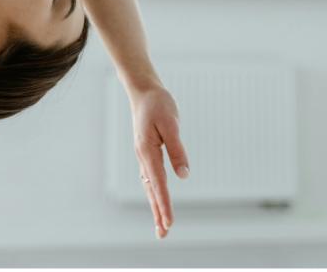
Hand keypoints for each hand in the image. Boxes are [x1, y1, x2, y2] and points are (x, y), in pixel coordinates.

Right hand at [128, 84, 189, 239]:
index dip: (164, 204)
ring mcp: (143, 155)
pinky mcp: (147, 152)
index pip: (158, 183)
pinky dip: (153, 192)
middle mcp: (143, 157)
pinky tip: (156, 199)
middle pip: (151, 190)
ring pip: (149, 186)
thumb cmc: (158, 105)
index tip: (169, 222)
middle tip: (163, 234)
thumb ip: (177, 150)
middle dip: (158, 212)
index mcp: (148, 151)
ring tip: (161, 225)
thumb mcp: (171, 124)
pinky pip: (150, 178)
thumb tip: (183, 175)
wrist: (144, 91)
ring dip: (155, 205)